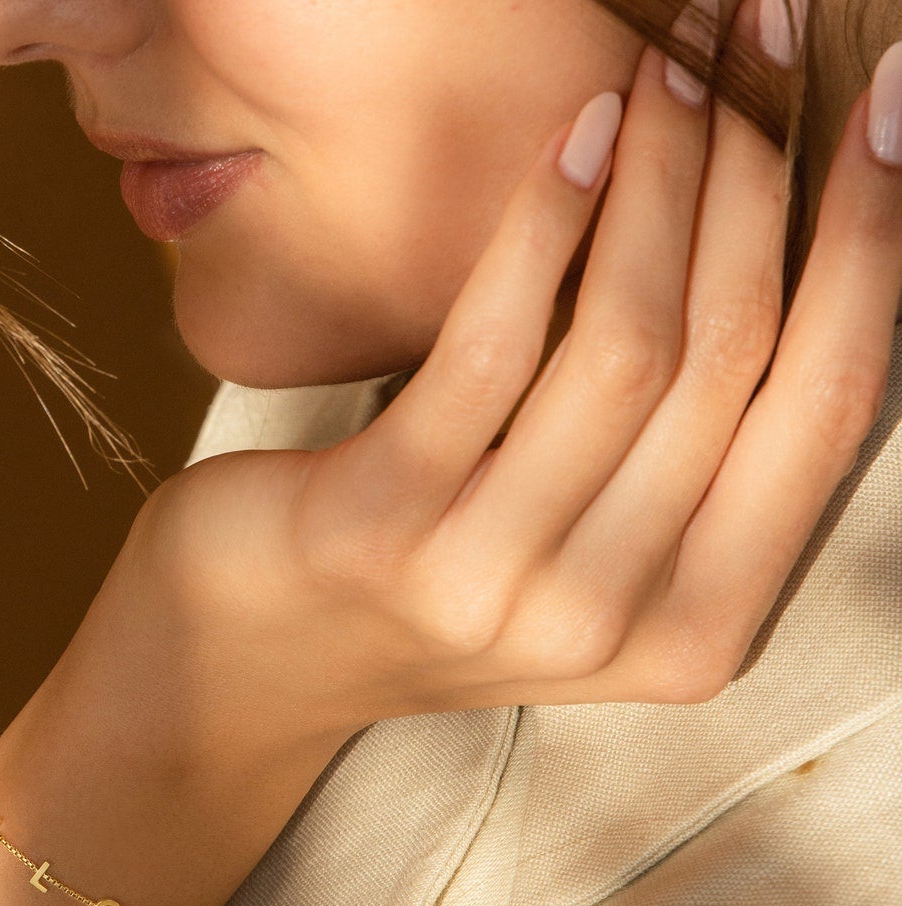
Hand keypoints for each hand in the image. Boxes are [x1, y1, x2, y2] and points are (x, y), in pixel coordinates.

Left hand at [116, 4, 901, 763]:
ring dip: (664, 176)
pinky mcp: (384, 525)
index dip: (870, 243)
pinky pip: (495, 343)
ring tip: (672, 66)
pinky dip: (549, 222)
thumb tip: (793, 253)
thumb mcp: (585, 551)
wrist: (250, 659)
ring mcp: (491, 583)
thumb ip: (685, 466)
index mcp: (691, 634)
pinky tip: (578, 132)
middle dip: (762, 171)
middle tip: (760, 37)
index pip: (827, 411)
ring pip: (630, 343)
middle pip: (733, 357)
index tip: (887, 106)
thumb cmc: (429, 579)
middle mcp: (604, 622)